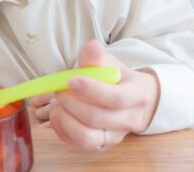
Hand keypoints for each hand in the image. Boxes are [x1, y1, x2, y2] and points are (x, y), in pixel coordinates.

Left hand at [45, 40, 160, 149]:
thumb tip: (92, 47)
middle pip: (98, 118)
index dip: (92, 90)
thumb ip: (96, 57)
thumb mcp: (110, 63)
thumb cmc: (118, 79)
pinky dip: (62, 130)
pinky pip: (79, 145)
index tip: (71, 80)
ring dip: (65, 120)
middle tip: (59, 90)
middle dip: (72, 103)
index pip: (116, 98)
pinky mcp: (102, 145)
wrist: (132, 100)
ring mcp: (116, 136)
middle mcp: (130, 120)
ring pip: (88, 137)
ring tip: (56, 104)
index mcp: (137, 94)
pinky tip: (57, 114)